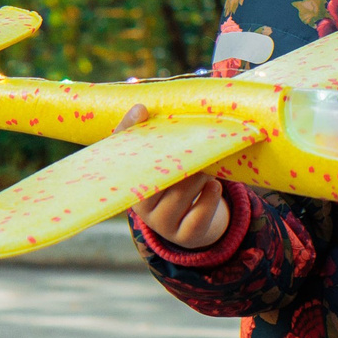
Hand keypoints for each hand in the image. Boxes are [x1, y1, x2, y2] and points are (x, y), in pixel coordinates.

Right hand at [120, 103, 229, 248]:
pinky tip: (214, 186)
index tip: (141, 110)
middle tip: (194, 145)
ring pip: (178, 196)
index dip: (128, 132)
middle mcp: (140, 204)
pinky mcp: (184, 236)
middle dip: (175, 160)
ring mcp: (161, 223)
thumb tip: (159, 101)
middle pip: (154, 178)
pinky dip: (207, 199)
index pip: (122, 155)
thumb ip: (166, 133)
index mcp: (132, 182)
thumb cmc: (181, 182)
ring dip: (196, 177)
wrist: (196, 224)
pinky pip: (196, 217)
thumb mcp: (171, 159)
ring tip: (206, 168)